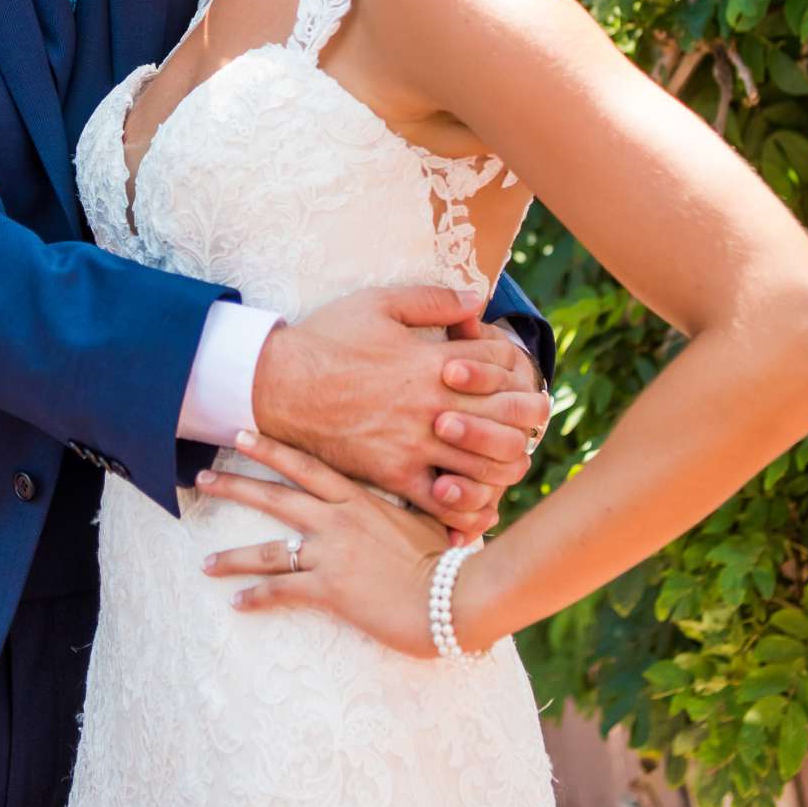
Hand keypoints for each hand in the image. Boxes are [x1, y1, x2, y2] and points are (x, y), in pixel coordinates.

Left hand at [197, 429, 449, 656]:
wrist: (452, 596)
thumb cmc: (447, 557)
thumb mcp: (428, 515)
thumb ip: (408, 500)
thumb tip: (417, 483)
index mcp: (358, 499)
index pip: (306, 465)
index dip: (270, 449)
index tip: (241, 434)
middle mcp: (336, 520)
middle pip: (274, 497)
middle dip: (234, 486)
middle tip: (201, 479)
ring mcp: (329, 554)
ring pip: (269, 550)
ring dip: (232, 556)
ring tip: (205, 562)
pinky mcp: (328, 590)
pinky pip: (281, 591)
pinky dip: (256, 597)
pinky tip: (236, 602)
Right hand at [251, 286, 547, 539]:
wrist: (279, 384)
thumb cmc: (327, 339)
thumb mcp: (379, 303)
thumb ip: (433, 300)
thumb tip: (477, 298)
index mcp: (434, 362)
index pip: (505, 369)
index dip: (518, 372)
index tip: (515, 377)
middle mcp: (432, 407)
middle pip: (509, 422)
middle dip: (528, 421)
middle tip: (527, 422)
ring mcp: (414, 445)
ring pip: (488, 469)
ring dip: (505, 465)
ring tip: (503, 459)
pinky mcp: (393, 476)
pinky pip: (443, 504)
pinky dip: (466, 508)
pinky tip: (472, 500)